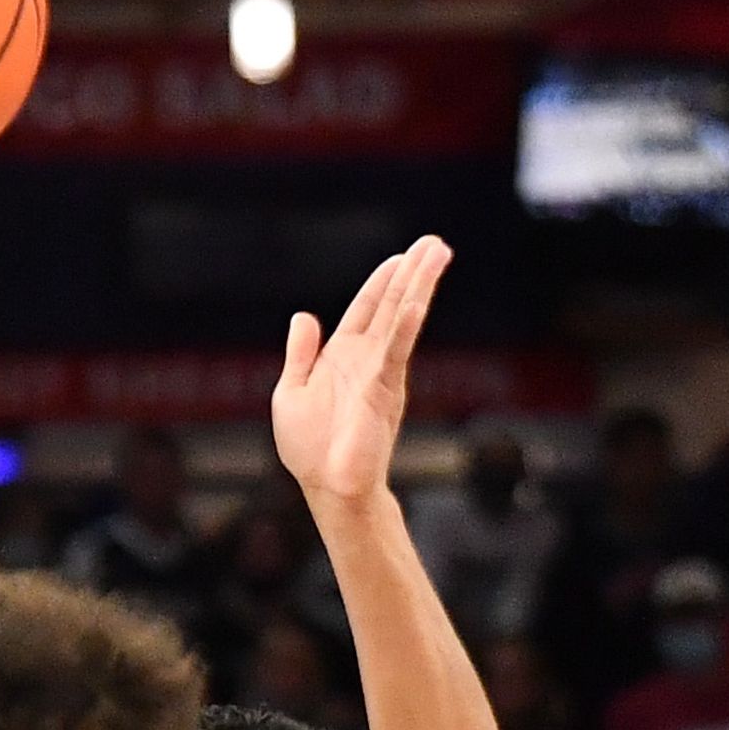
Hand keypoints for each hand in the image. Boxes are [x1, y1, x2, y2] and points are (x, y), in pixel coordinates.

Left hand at [271, 236, 450, 513]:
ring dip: (419, 286)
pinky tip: (415, 303)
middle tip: (434, 243)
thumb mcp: (291, 393)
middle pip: (392, 305)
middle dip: (412, 273)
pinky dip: (403, 327)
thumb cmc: (309, 449)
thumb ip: (300, 355)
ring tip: (438, 254)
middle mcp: (367, 359)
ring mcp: (379, 372)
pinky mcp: (384, 390)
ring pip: (401, 319)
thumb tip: (303, 316)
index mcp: (343, 356)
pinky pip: (395, 352)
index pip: (367, 308)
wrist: (327, 486)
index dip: (382, 281)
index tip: (401, 257)